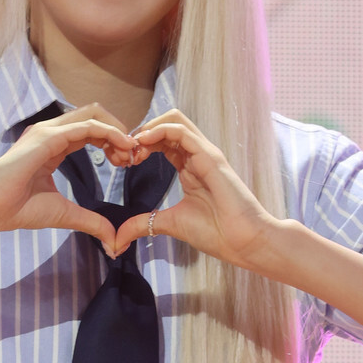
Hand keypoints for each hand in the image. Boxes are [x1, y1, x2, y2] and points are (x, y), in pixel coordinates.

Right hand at [0, 104, 135, 251]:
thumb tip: (114, 240)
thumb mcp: (65, 214)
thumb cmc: (18, 209)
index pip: (91, 131)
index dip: (114, 142)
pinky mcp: (46, 137)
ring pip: (93, 114)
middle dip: (119, 132)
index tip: (128, 162)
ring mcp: (47, 131)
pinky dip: (108, 133)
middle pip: (95, 115)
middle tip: (133, 156)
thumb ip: (91, 221)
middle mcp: (51, 132)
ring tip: (130, 152)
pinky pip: (85, 126)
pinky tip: (123, 147)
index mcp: (54, 145)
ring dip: (117, 130)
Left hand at [114, 110, 277, 267]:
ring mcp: (205, 153)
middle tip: (125, 152)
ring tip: (133, 147)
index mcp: (190, 167)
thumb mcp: (169, 224)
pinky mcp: (210, 157)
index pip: (163, 141)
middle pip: (167, 124)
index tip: (123, 162)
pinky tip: (143, 144)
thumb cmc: (216, 232)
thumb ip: (144, 225)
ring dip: (148, 128)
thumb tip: (119, 238)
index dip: (140, 145)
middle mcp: (197, 155)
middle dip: (141, 132)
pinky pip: (182, 132)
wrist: (244, 242)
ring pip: (175, 120)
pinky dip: (159, 131)